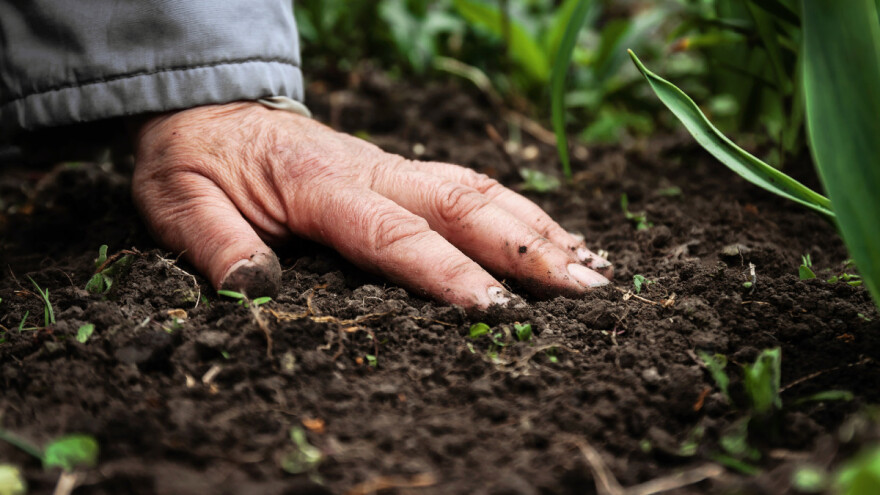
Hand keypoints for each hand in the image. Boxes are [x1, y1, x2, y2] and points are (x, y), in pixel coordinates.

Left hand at [131, 102, 610, 308]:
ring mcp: (392, 166)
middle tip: (588, 291)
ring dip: (539, 228)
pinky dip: (520, 212)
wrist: (210, 110)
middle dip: (528, 248)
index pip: (394, 234)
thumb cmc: (197, 162)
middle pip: (463, 203)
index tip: (498, 312)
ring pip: (479, 189)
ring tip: (594, 267)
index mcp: (319, 184)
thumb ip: (216, 245)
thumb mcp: (180, 204)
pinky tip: (554, 238)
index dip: (447, 273)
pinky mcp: (400, 171)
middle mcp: (371, 170)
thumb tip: (255, 291)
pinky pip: (470, 186)